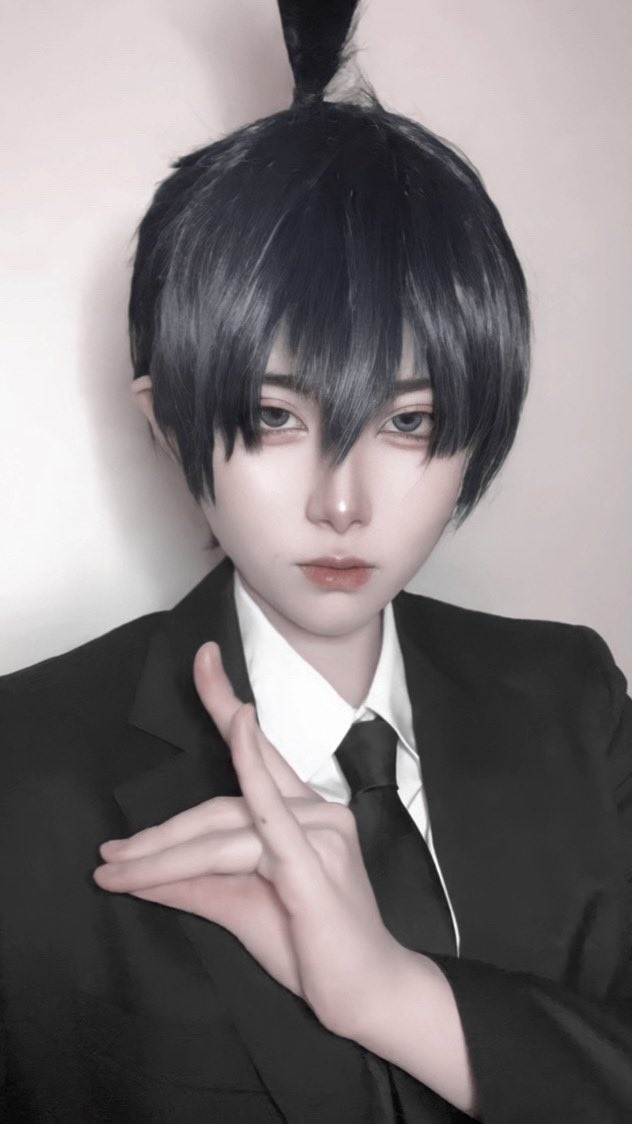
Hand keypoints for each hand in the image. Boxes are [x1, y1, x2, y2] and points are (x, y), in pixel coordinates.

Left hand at [93, 642, 399, 1037]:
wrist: (366, 993)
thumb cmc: (313, 948)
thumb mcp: (241, 906)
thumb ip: (194, 882)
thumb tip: (136, 873)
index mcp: (303, 814)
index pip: (258, 753)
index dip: (227, 701)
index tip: (204, 656)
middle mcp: (315, 811)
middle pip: (219, 810)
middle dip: (159, 836)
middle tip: (109, 859)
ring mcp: (319, 833)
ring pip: (223, 832)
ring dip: (163, 856)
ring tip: (118, 873)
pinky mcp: (313, 862)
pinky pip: (270, 817)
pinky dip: (252, 770)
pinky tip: (238, 732)